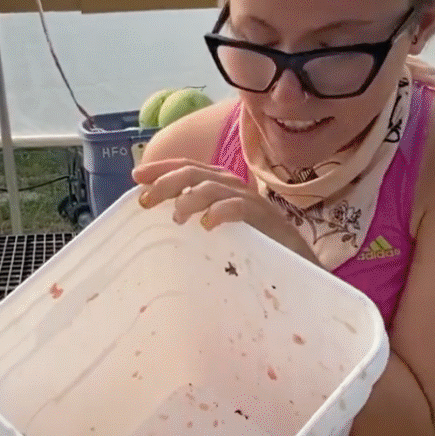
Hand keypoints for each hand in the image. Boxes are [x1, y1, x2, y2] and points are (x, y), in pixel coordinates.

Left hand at [132, 158, 317, 264]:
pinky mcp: (266, 220)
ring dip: (190, 198)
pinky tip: (207, 224)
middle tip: (146, 200)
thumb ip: (197, 220)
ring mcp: (252, 202)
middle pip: (195, 173)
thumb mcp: (218, 232)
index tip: (136, 176)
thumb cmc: (255, 250)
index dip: (162, 168)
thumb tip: (163, 218)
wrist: (298, 268)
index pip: (188, 168)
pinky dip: (221, 211)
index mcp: (222, 187)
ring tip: (176, 217)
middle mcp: (235, 188)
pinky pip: (240, 207)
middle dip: (167, 181)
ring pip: (214, 186)